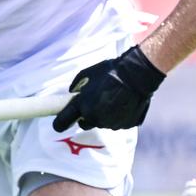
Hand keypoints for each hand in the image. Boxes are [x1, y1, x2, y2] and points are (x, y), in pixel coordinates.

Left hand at [51, 45, 165, 131]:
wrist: (137, 75)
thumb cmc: (111, 71)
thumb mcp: (87, 73)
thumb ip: (76, 86)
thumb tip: (72, 93)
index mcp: (83, 106)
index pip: (62, 122)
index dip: (59, 123)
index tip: (59, 123)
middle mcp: (95, 118)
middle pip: (85, 124)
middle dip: (87, 116)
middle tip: (94, 103)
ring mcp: (111, 123)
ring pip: (103, 123)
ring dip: (104, 115)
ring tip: (113, 98)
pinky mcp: (125, 125)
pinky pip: (117, 122)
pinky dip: (119, 115)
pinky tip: (124, 102)